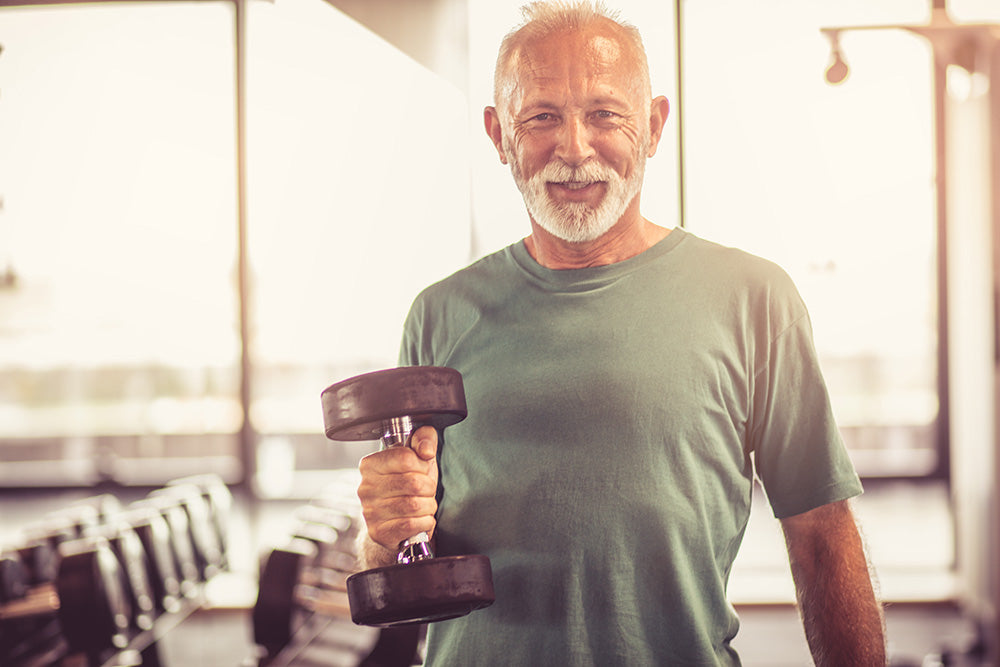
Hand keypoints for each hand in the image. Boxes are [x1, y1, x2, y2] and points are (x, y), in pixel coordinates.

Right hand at [357, 425, 438, 552]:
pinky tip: (420, 520)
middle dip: (428, 488)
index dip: (422, 465)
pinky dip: (425, 522)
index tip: (420, 470)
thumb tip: (426, 449)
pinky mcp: (378, 532)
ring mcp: (370, 511)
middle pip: (414, 483)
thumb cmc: (408, 487)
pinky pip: (412, 525)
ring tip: (422, 505)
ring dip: (428, 506)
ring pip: (415, 505)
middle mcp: (365, 487)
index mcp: (371, 464)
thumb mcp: (419, 459)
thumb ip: (424, 439)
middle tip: (425, 491)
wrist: (396, 523)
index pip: (406, 458)